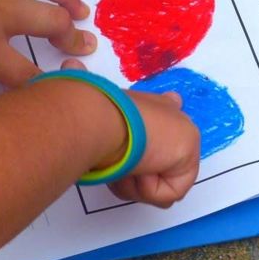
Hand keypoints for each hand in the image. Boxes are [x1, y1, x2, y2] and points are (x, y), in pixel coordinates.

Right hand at [60, 60, 201, 209]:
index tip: (148, 138)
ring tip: (123, 164)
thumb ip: (90, 95)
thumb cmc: (89, 111)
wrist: (100, 118)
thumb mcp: (88, 100)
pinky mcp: (188, 160)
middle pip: (159, 163)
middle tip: (118, 165)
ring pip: (159, 184)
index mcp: (155, 107)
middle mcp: (174, 120)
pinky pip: (167, 195)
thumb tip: (70, 63)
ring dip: (134, 183)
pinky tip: (137, 169)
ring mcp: (183, 140)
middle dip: (133, 173)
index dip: (159, 132)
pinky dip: (145, 190)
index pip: (169, 112)